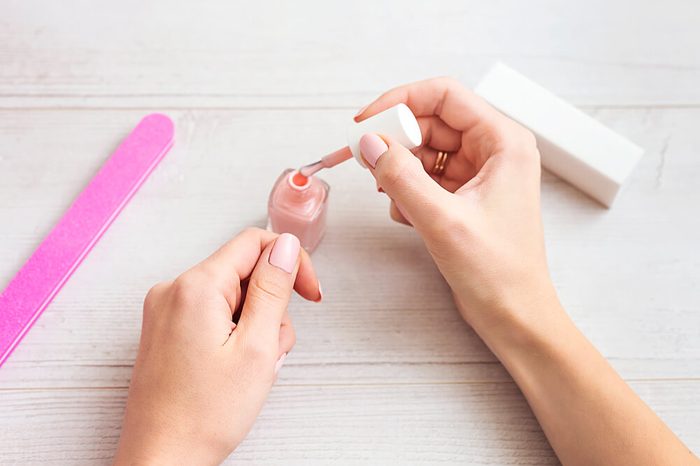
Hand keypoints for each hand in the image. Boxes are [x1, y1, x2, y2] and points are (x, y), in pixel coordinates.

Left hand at [113, 228, 320, 465]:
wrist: (161, 460)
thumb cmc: (204, 415)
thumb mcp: (257, 348)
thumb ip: (273, 289)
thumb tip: (284, 245)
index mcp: (196, 287)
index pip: (254, 243)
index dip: (290, 262)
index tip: (309, 294)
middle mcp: (174, 290)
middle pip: (244, 273)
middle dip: (270, 307)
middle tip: (271, 350)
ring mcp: (166, 311)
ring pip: (232, 297)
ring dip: (255, 327)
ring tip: (251, 368)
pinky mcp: (166, 330)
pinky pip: (213, 315)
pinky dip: (234, 336)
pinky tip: (234, 369)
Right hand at [356, 79, 697, 465]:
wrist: (514, 316)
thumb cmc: (499, 273)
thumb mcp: (443, 220)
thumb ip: (401, 177)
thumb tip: (369, 143)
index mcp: (503, 142)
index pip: (444, 95)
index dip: (400, 101)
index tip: (366, 122)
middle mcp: (493, 151)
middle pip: (430, 123)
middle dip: (396, 142)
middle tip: (370, 164)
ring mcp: (478, 175)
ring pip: (424, 151)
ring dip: (401, 171)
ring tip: (396, 200)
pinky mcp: (464, 197)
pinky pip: (425, 177)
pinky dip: (409, 191)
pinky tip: (409, 217)